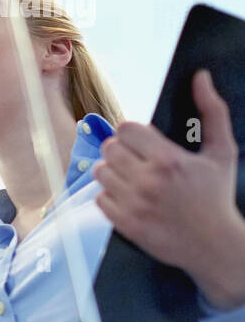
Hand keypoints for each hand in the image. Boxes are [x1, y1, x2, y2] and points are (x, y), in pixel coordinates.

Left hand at [93, 69, 244, 308]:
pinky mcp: (124, 224)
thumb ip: (212, 111)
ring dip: (113, 172)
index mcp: (169, 160)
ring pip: (100, 172)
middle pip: (109, 148)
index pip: (126, 129)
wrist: (215, 245)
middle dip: (121, 151)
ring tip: (132, 177)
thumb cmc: (217, 195)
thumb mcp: (222, 152)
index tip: (144, 142)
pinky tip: (130, 198)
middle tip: (137, 160)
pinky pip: (99, 198)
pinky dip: (110, 196)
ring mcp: (134, 204)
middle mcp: (148, 181)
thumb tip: (200, 75)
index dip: (132, 133)